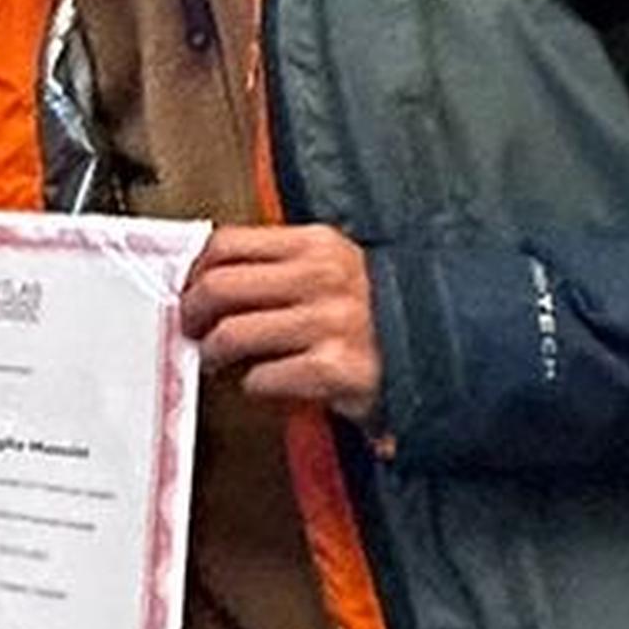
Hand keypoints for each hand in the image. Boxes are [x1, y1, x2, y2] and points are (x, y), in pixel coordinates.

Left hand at [183, 223, 383, 423]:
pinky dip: (254, 385)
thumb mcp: (333, 270)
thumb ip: (278, 267)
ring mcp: (330, 322)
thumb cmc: (375, 316)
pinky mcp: (335, 368)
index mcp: (317, 245)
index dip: (193, 271)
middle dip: (193, 314)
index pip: (225, 243)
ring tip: (220, 361)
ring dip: (215, 354)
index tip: (186, 289)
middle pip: (219, 286)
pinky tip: (266, 382)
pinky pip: (262, 377)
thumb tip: (205, 277)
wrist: (442, 353)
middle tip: (193, 330)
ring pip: (232, 334)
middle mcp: (323, 277)